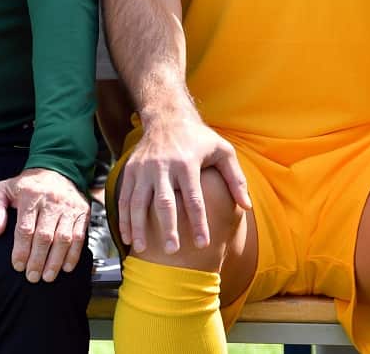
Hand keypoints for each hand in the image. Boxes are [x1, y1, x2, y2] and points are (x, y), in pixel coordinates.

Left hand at [0, 167, 88, 282]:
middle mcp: (51, 201)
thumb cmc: (26, 186)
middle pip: (44, 236)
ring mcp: (68, 207)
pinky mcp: (82, 212)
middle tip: (32, 277)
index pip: (25, 228)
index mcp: (29, 195)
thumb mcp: (3, 189)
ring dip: (55, 261)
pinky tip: (66, 267)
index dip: (22, 250)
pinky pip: (80, 236)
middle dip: (38, 260)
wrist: (56, 170)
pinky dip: (74, 255)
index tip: (18, 266)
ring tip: (47, 277)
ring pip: (63, 239)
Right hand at [116, 116, 249, 254]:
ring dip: (138, 226)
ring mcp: (143, 168)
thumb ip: (235, 179)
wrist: (166, 117)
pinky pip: (124, 197)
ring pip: (138, 201)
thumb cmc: (199, 139)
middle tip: (171, 251)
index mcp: (187, 163)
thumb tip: (246, 206)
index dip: (198, 223)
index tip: (203, 244)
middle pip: (164, 202)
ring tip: (141, 249)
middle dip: (167, 228)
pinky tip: (126, 235)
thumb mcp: (223, 151)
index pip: (194, 198)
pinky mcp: (130, 169)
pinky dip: (123, 217)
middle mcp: (163, 166)